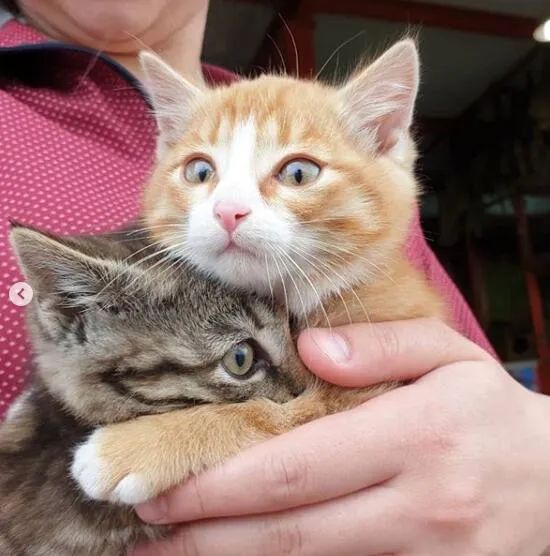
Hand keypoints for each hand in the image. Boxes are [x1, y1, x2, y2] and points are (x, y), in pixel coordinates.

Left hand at [131, 319, 549, 555]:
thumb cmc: (493, 412)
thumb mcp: (448, 356)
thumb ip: (379, 346)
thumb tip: (308, 349)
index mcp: (416, 437)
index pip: (296, 468)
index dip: (220, 484)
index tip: (162, 486)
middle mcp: (419, 508)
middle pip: (290, 533)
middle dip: (206, 536)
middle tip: (146, 527)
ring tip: (173, 553)